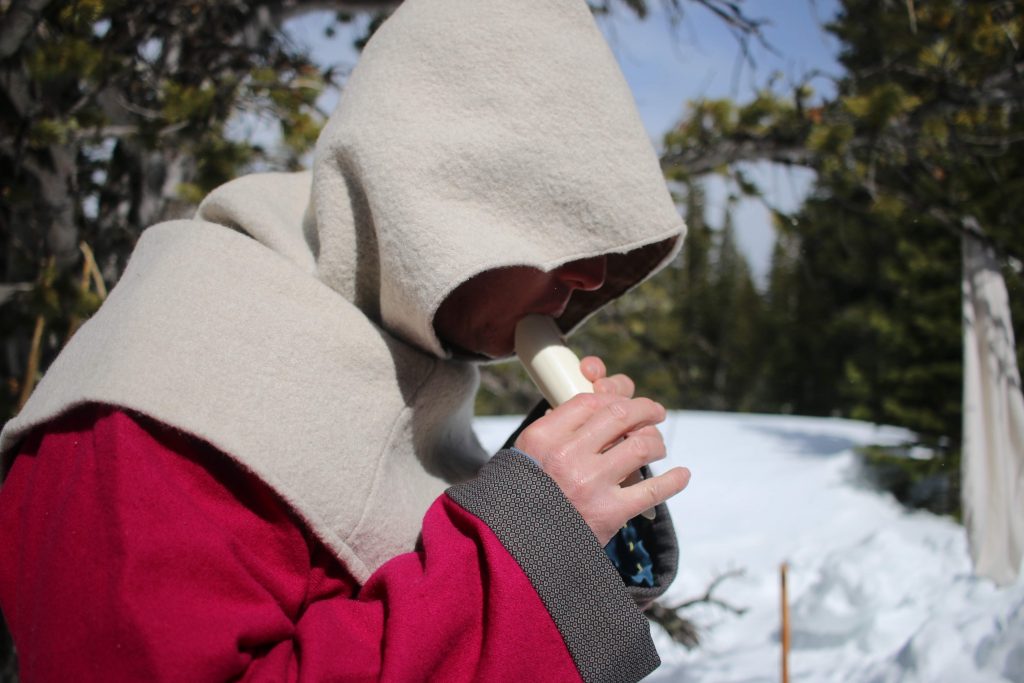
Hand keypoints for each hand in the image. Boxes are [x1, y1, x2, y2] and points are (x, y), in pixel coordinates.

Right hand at [515, 361, 690, 545]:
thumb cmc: (524, 496)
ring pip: (641, 446)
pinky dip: (673, 481)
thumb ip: (557, 430)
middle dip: (644, 409)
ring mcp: (591, 483)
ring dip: (656, 441)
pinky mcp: (610, 513)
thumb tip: (598, 411)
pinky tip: (682, 475)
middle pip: (620, 415)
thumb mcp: (527, 455)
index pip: (589, 401)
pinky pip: (653, 490)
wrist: (517, 547)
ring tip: (657, 445)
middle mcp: (568, 456)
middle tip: (654, 412)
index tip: (622, 404)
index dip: (612, 398)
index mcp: (544, 437)